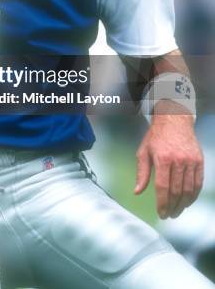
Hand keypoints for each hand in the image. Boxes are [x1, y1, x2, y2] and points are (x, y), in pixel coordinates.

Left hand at [134, 102, 203, 218]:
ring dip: (183, 204)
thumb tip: (137, 191)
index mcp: (162, 158)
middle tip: (168, 215)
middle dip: (172, 207)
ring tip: (177, 211)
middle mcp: (178, 160)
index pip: (163, 188)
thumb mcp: (144, 151)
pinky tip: (187, 201)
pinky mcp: (199, 161)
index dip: (162, 204)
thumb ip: (142, 173)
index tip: (161, 214)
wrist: (174, 120)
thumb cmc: (156, 136)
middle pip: (176, 191)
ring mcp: (190, 161)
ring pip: (188, 190)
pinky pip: (198, 183)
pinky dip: (193, 195)